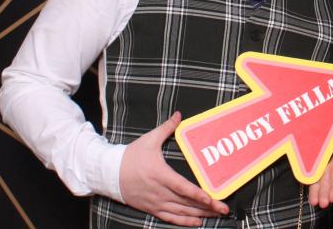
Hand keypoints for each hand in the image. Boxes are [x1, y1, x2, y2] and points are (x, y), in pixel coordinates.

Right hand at [119, 112, 228, 226]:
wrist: (109, 173)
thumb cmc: (130, 156)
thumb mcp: (149, 140)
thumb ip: (167, 128)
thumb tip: (179, 115)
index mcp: (160, 175)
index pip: (183, 188)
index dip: (199, 195)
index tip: (212, 199)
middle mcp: (159, 192)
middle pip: (187, 203)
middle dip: (207, 208)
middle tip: (223, 209)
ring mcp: (155, 202)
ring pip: (181, 212)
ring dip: (200, 215)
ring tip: (216, 216)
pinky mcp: (151, 208)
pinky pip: (170, 218)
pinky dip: (184, 222)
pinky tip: (197, 223)